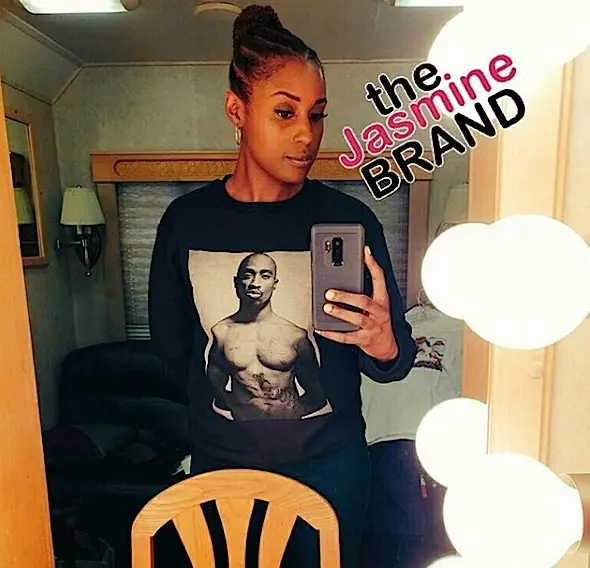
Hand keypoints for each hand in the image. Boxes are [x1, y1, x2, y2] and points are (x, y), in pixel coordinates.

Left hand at [316, 246, 397, 361]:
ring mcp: (372, 327)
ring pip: (356, 319)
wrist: (386, 346)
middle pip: (364, 301)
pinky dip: (332, 333)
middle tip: (330, 293)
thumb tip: (345, 276)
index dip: (372, 264)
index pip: (379, 278)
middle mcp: (378, 313)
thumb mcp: (378, 304)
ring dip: (340, 313)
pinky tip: (321, 329)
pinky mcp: (363, 340)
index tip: (364, 252)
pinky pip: (346, 337)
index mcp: (382, 300)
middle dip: (346, 296)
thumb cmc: (379, 321)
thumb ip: (366, 290)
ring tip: (326, 308)